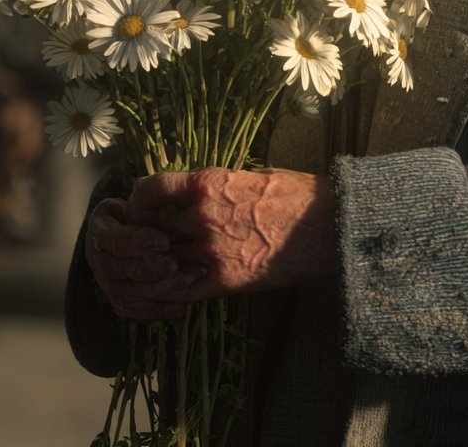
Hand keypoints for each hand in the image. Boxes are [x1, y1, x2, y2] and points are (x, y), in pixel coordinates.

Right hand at [84, 196, 204, 319]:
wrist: (129, 229)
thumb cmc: (139, 211)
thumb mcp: (140, 200)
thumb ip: (149, 205)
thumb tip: (169, 206)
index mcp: (100, 230)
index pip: (113, 239)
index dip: (137, 242)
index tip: (164, 241)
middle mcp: (98, 258)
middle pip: (117, 269)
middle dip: (148, 268)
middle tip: (175, 265)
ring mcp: (106, 282)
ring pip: (125, 294)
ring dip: (156, 291)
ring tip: (185, 284)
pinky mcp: (118, 300)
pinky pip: (133, 311)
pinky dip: (156, 311)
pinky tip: (180, 307)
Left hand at [127, 167, 337, 301]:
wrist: (326, 226)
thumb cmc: (296, 194)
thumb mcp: (252, 174)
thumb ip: (220, 183)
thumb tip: (201, 189)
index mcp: (208, 182)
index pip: (151, 189)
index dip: (140, 202)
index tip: (145, 209)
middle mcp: (202, 214)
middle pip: (151, 229)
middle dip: (147, 237)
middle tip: (150, 244)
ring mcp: (210, 249)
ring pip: (161, 262)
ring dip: (158, 266)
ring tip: (159, 269)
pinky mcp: (223, 279)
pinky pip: (181, 290)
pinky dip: (172, 292)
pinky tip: (175, 290)